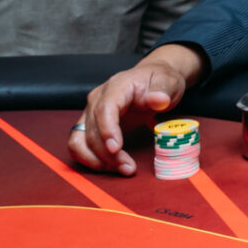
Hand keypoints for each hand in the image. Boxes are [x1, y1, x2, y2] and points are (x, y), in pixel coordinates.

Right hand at [68, 45, 204, 174]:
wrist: (152, 79)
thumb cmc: (159, 79)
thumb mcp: (168, 81)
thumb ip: (162, 90)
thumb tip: (158, 99)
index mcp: (117, 86)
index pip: (105, 108)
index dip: (107, 130)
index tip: (115, 148)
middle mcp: (98, 98)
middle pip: (93, 129)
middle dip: (108, 153)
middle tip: (128, 167)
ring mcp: (91, 112)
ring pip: (80, 140)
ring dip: (96, 159)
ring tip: (120, 169)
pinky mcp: (90, 124)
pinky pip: (79, 144)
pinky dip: (90, 158)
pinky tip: (108, 166)